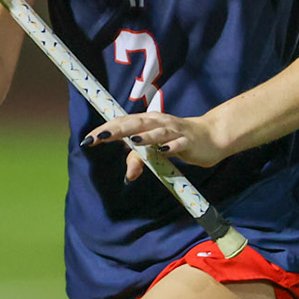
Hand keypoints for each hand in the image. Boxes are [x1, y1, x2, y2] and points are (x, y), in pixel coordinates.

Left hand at [82, 111, 229, 180]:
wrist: (211, 136)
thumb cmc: (178, 140)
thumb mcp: (156, 150)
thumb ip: (140, 159)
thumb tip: (128, 175)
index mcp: (147, 122)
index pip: (122, 123)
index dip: (105, 130)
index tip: (88, 140)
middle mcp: (158, 122)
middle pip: (135, 123)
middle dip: (117, 130)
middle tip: (99, 137)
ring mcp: (174, 130)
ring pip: (157, 131)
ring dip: (145, 136)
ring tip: (131, 141)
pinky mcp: (188, 140)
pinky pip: (179, 143)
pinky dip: (171, 145)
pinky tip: (164, 150)